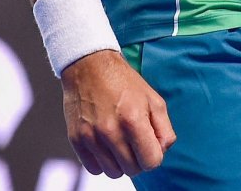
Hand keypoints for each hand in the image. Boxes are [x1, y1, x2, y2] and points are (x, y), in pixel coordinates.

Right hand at [61, 49, 175, 176]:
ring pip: (113, 173)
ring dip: (120, 162)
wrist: (90, 67)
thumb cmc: (125, 83)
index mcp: (133, 120)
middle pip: (132, 170)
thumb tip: (162, 151)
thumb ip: (164, 129)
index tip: (150, 145)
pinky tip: (105, 145)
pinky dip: (102, 162)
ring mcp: (91, 137)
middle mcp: (111, 131)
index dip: (154, 156)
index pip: (151, 162)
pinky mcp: (76, 139)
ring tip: (120, 143)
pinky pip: (93, 168)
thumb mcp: (154, 100)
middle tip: (135, 142)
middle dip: (138, 159)